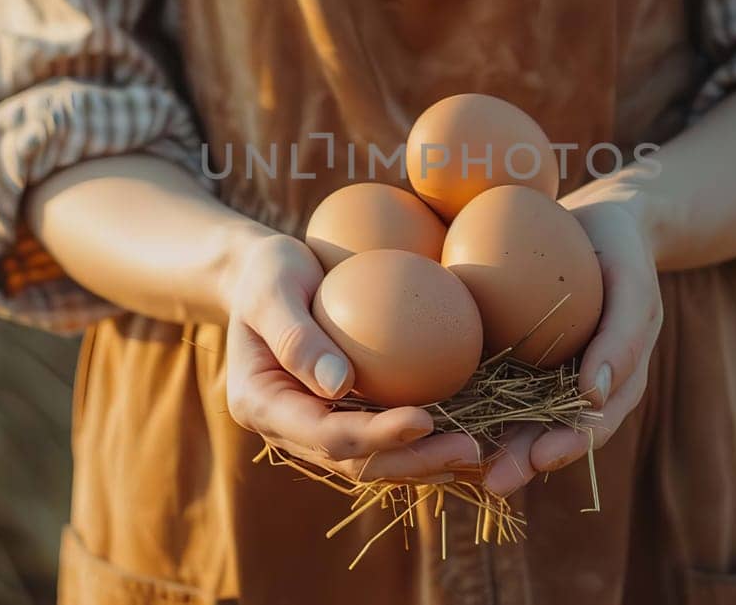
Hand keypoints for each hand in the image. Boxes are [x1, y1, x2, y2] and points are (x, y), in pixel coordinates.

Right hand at [223, 233, 480, 482]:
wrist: (262, 276)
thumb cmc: (268, 271)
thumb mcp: (271, 289)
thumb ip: (295, 336)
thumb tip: (340, 385)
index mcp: (261, 406)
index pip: (324, 435)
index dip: (375, 436)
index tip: (425, 420)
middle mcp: (286, 430)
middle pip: (353, 462)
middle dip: (412, 462)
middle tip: (468, 449)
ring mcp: (311, 430)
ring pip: (371, 462)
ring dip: (422, 463)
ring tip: (474, 454)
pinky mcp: (337, 418)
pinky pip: (380, 440)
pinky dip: (419, 444)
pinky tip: (461, 434)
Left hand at [482, 198, 662, 495]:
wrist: (593, 221)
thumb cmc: (620, 250)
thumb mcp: (632, 284)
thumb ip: (622, 336)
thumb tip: (595, 395)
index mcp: (611, 383)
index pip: (592, 424)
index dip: (569, 446)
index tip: (544, 458)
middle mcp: (572, 388)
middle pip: (546, 433)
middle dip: (521, 460)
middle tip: (495, 482)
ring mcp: (538, 375)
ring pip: (512, 418)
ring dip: (489, 443)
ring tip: (457, 465)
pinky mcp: (506, 354)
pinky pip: (484, 383)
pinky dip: (465, 403)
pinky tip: (432, 414)